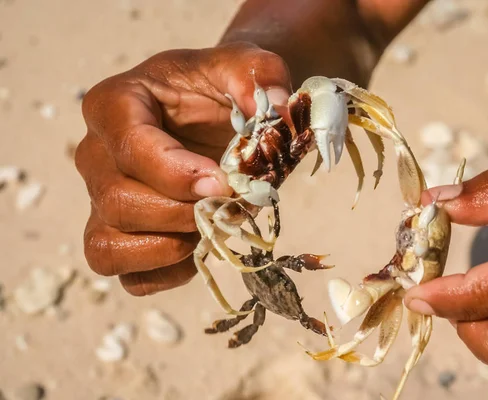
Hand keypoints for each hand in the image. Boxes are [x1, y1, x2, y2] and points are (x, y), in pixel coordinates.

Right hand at [75, 42, 291, 295]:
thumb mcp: (244, 66)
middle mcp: (96, 154)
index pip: (131, 148)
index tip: (223, 182)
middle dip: (182, 213)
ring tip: (212, 227)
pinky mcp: (118, 235)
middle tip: (229, 206)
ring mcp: (101, 199)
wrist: (217, 114)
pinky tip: (200, 249)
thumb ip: (259, 74)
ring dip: (169, 247)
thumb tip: (274, 111)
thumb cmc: (222, 90)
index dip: (177, 174)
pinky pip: (125, 274)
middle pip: (119, 201)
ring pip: (108, 245)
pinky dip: (164, 274)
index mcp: (116, 104)